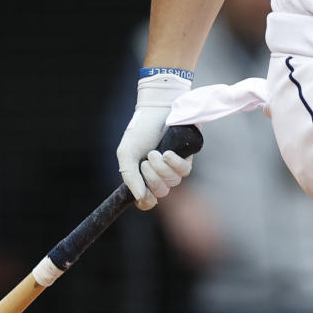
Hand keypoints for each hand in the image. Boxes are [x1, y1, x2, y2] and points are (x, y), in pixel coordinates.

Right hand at [117, 72, 194, 210]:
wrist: (156, 110)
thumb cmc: (140, 130)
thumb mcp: (127, 153)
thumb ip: (130, 176)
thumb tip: (140, 198)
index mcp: (143, 176)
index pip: (147, 200)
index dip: (146, 202)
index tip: (144, 197)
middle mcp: (159, 174)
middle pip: (160, 192)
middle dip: (152, 178)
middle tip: (146, 159)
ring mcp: (173, 167)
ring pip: (172, 182)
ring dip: (161, 168)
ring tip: (154, 152)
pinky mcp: (186, 158)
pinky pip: (184, 171)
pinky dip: (174, 163)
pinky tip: (167, 153)